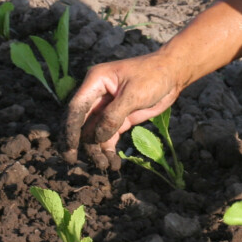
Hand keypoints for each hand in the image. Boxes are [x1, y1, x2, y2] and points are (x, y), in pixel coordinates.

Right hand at [62, 54, 182, 168]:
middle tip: (73, 162)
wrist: (172, 75)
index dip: (70, 128)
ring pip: (94, 134)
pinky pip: (108, 138)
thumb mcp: (133, 94)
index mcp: (95, 82)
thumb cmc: (153, 75)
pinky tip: (113, 163)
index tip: (69, 148)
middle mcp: (96, 96)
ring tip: (105, 166)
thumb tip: (97, 138)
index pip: (77, 107)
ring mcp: (106, 109)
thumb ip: (114, 116)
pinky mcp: (118, 120)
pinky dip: (108, 151)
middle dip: (80, 143)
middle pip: (81, 123)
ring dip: (96, 151)